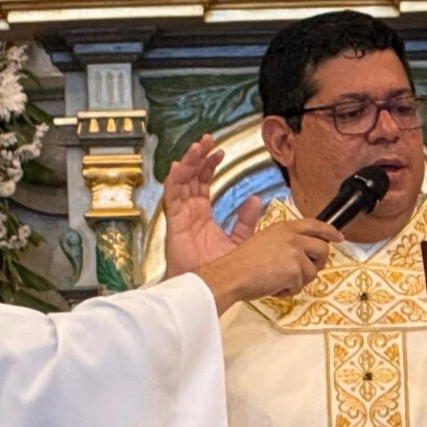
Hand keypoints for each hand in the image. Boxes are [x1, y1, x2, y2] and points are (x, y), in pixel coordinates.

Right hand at [161, 136, 263, 274]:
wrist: (206, 286)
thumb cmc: (216, 270)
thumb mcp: (237, 241)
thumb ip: (246, 221)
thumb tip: (255, 199)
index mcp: (201, 214)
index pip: (203, 183)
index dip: (209, 165)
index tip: (220, 152)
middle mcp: (189, 212)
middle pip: (191, 177)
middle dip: (199, 157)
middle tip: (208, 140)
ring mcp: (180, 215)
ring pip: (181, 181)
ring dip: (189, 161)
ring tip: (198, 146)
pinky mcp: (174, 222)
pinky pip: (171, 196)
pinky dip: (175, 179)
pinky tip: (181, 165)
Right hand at [194, 217, 335, 309]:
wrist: (231, 275)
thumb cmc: (242, 263)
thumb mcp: (264, 240)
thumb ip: (285, 241)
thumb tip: (303, 251)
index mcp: (284, 227)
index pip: (315, 225)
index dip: (330, 231)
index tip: (339, 238)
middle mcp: (292, 237)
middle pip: (322, 250)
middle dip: (317, 264)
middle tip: (303, 273)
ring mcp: (295, 253)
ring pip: (312, 272)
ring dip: (298, 281)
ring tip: (277, 280)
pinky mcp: (295, 269)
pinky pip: (300, 286)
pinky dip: (288, 291)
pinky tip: (273, 287)